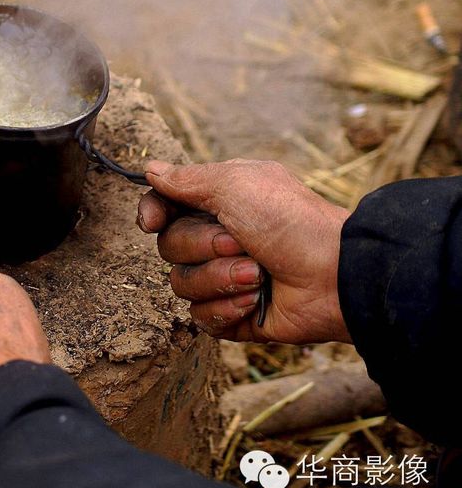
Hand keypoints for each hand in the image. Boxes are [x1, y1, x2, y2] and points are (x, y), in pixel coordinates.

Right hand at [136, 159, 350, 343]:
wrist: (336, 276)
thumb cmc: (291, 221)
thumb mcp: (236, 184)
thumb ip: (188, 179)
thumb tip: (151, 171)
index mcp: (218, 203)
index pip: (163, 208)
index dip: (151, 214)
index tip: (151, 223)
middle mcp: (217, 239)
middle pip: (168, 247)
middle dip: (202, 247)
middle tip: (240, 243)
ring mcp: (224, 277)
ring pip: (181, 285)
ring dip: (218, 278)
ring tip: (257, 274)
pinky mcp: (233, 313)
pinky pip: (201, 316)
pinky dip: (227, 307)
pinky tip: (254, 300)